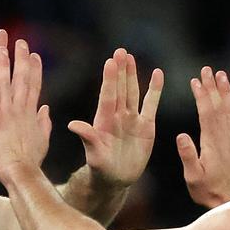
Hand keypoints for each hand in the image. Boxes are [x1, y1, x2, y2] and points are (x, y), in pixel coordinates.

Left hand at [0, 39, 52, 184]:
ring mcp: (6, 113)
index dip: (35, 69)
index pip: (34, 86)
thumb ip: (44, 123)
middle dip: (21, 60)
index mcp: (32, 113)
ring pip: (4, 83)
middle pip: (21, 79)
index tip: (35, 55)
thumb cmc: (31, 161)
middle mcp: (20, 109)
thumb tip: (46, 109)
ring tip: (1, 48)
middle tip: (20, 43)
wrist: (21, 172)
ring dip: (3, 65)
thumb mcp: (43, 140)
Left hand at [71, 49, 162, 187]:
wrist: (116, 178)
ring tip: (130, 57)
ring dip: (132, 75)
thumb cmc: (100, 167)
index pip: (108, 96)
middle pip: (120, 89)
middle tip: (120, 51)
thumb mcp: (94, 154)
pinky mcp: (146, 125)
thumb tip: (72, 125)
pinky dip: (155, 90)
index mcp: (104, 121)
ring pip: (133, 92)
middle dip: (120, 71)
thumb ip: (87, 137)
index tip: (110, 62)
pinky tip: (157, 74)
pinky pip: (151, 104)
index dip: (109, 80)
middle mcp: (117, 115)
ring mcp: (132, 118)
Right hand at [178, 67, 229, 207]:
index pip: (207, 112)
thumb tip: (181, 136)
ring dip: (226, 91)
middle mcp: (226, 137)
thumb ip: (188, 156)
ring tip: (222, 75)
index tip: (196, 80)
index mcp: (212, 142)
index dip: (202, 95)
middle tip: (208, 69)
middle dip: (213, 86)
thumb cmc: (207, 190)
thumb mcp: (193, 176)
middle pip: (219, 105)